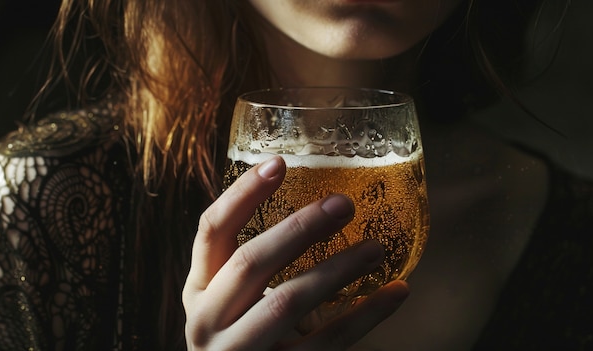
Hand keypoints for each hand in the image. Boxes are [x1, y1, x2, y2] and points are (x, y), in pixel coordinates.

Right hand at [182, 155, 408, 349]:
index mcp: (198, 289)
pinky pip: (325, 342)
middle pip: (250, 261)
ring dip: (336, 269)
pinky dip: (365, 315)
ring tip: (375, 249)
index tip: (279, 163)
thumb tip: (319, 214)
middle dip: (300, 228)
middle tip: (344, 204)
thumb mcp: (232, 302)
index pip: (211, 230)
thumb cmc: (243, 338)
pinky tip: (394, 293)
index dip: (243, 194)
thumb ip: (254, 269)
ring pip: (286, 301)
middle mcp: (205, 319)